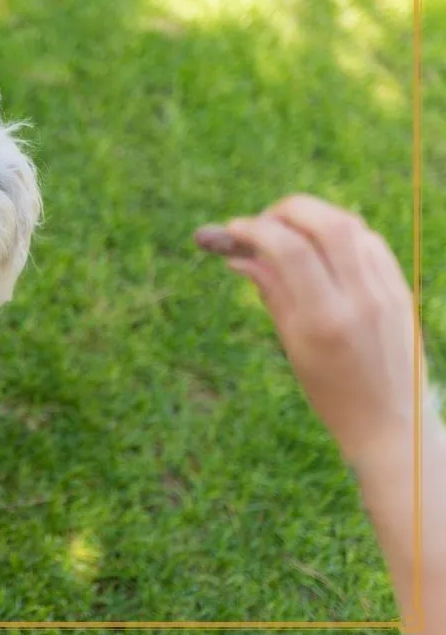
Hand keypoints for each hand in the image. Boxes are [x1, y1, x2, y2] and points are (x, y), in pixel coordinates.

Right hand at [202, 194, 427, 467]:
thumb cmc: (331, 392)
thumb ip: (271, 291)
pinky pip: (370, 243)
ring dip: (314, 218)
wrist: (392, 424)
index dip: (255, 229)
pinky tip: (321, 248)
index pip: (290, 249)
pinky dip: (340, 233)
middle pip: (327, 222)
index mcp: (326, 319)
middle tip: (262, 223)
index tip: (232, 228)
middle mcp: (361, 298)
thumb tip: (240, 256)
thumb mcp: (292, 344)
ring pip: (351, 226)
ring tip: (288, 234)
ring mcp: (387, 291)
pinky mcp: (401, 289)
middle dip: (287, 210)